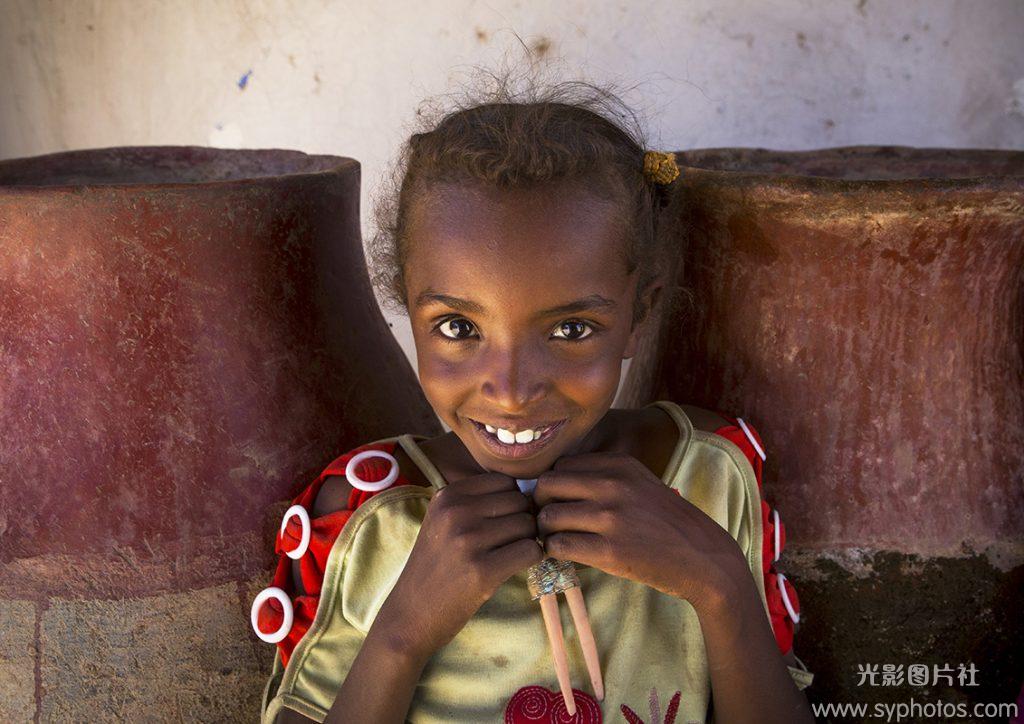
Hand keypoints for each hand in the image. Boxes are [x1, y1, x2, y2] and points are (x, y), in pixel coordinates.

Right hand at [378, 472, 545, 656]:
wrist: (410, 615)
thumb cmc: (435, 568)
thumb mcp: (442, 522)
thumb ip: (476, 502)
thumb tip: (530, 492)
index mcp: (446, 496)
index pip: (505, 481)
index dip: (513, 501)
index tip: (504, 521)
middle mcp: (456, 512)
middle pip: (519, 501)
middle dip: (523, 520)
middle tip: (509, 542)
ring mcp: (468, 541)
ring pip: (528, 525)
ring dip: (527, 541)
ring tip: (508, 555)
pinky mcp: (482, 571)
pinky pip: (531, 551)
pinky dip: (531, 559)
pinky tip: (514, 567)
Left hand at [532, 451, 746, 612]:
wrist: (704, 557)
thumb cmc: (667, 522)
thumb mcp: (640, 483)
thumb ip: (604, 476)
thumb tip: (555, 480)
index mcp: (619, 465)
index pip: (560, 465)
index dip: (552, 486)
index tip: (557, 502)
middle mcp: (613, 486)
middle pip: (546, 485)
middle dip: (541, 505)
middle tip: (550, 522)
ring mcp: (611, 518)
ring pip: (547, 517)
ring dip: (545, 532)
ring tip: (557, 540)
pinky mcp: (610, 551)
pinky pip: (559, 545)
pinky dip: (554, 552)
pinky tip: (566, 555)